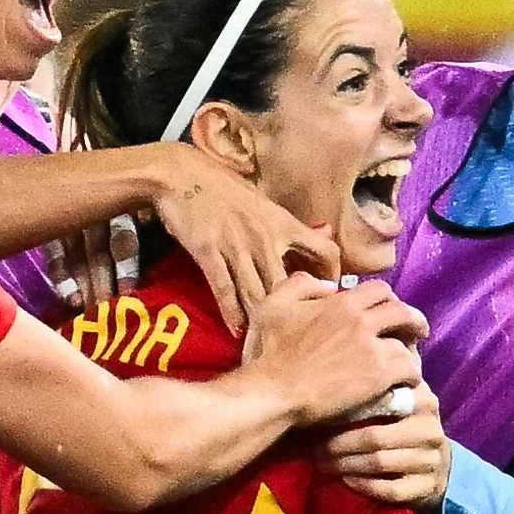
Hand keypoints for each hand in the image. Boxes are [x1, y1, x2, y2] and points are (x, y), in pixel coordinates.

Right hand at [149, 149, 336, 333]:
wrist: (182, 175)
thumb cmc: (224, 190)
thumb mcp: (264, 203)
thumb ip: (289, 225)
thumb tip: (322, 235)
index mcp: (283, 221)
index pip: (325, 250)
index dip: (332, 275)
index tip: (328, 292)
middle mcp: (265, 236)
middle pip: (291, 282)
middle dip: (298, 310)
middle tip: (301, 330)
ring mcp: (236, 245)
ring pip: (257, 291)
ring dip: (264, 319)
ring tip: (269, 339)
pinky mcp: (208, 251)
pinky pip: (224, 289)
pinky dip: (232, 313)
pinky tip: (238, 330)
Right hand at [245, 273, 425, 427]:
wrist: (274, 393)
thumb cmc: (268, 353)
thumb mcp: (272, 307)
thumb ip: (299, 285)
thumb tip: (329, 287)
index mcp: (341, 303)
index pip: (379, 291)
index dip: (388, 300)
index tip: (389, 310)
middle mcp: (362, 321)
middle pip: (403, 313)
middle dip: (413, 321)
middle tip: (416, 332)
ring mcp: (373, 349)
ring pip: (408, 344)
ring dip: (411, 352)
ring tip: (408, 363)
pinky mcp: (379, 376)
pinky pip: (410, 371)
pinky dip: (410, 376)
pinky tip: (405, 384)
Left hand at [322, 393, 449, 506]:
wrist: (435, 465)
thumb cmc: (402, 428)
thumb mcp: (396, 405)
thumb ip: (373, 394)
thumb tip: (325, 389)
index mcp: (421, 401)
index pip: (380, 403)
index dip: (346, 412)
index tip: (322, 418)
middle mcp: (430, 429)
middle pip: (374, 437)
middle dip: (338, 445)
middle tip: (316, 450)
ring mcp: (432, 459)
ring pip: (379, 463)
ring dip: (345, 465)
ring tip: (323, 464)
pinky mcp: (428, 487)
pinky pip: (389, 489)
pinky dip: (363, 485)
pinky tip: (346, 480)